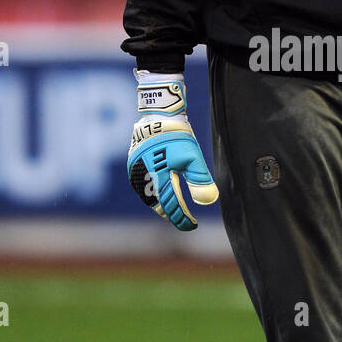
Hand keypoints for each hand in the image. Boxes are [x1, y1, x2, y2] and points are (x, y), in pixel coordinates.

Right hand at [127, 79, 218, 230]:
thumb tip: (208, 202)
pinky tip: (160, 194)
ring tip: (173, 210)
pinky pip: (142, 187)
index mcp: (160, 179)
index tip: (193, 225)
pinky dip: (153, 194)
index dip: (183, 219)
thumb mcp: (193, 158)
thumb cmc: (177, 137)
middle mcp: (144, 179)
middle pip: (159, 206)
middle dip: (172, 214)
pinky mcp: (133, 166)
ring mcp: (136, 173)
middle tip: (184, 220)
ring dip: (161, 205)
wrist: (158, 116)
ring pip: (149, 198)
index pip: (173, 207)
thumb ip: (200, 181)